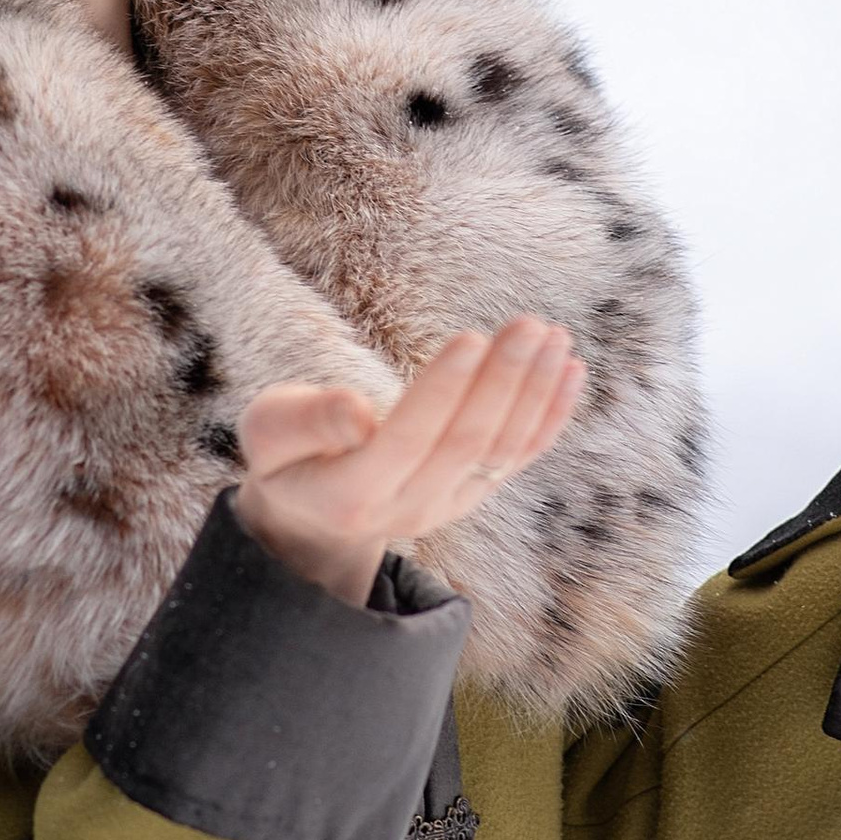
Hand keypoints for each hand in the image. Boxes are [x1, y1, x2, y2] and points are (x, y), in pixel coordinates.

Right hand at [233, 319, 586, 609]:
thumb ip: (306, 423)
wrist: (315, 514)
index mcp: (350, 496)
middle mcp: (408, 510)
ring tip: (553, 337)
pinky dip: (550, 415)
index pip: (407, 440)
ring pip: (501, 450)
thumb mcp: (269, 434)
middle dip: (502, 382)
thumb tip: (355, 413)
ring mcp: (447, 506)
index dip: (443, 391)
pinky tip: (571, 370)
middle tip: (527, 325)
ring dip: (534, 392)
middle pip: (465, 444)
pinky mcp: (473, 493)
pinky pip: (520, 456)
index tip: (471, 338)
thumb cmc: (286, 455)